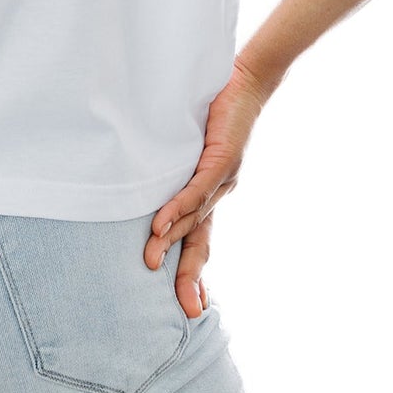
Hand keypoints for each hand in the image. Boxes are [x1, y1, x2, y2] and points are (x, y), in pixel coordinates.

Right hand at [144, 56, 283, 318]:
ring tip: (148, 263)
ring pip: (195, 220)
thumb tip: (146, 186)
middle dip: (189, 278)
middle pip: (201, 243)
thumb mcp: (191, 146)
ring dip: (170, 243)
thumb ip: (174, 168)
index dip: (194, 274)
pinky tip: (160, 225)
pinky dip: (177, 209)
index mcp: (211, 195)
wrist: (247, 81)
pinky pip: (197, 191)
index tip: (192, 309)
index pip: (201, 242)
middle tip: (183, 312)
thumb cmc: (217, 111)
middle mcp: (219, 193)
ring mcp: (222, 179)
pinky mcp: (221, 160)